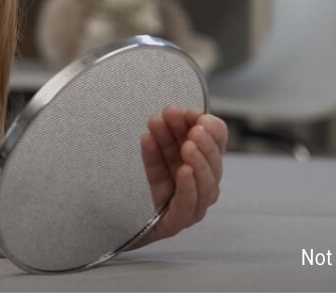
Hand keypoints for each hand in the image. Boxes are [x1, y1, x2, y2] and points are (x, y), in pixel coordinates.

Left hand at [130, 107, 226, 248]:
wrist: (119, 220)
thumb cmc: (144, 184)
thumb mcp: (155, 154)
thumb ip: (164, 137)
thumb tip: (169, 113)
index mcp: (203, 167)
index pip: (216, 146)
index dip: (210, 129)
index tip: (193, 113)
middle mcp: (203, 187)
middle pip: (212, 164)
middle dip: (203, 142)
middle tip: (193, 125)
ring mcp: (193, 207)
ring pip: (205, 185)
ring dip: (198, 161)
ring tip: (188, 144)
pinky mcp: (176, 222)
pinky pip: (187, 205)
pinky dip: (188, 186)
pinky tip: (183, 170)